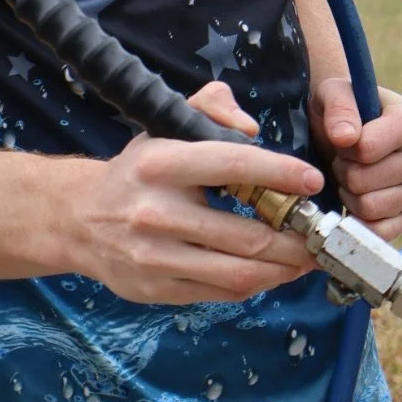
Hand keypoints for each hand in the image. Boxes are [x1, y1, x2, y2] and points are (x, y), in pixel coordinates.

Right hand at [78, 82, 323, 304]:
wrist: (80, 218)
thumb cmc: (139, 170)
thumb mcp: (166, 125)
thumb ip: (211, 108)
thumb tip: (252, 129)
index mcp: (162, 163)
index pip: (233, 164)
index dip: (279, 173)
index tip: (312, 181)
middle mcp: (157, 212)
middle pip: (246, 235)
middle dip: (295, 239)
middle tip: (321, 233)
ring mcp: (156, 258)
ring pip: (239, 273)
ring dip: (284, 269)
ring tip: (307, 258)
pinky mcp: (157, 290)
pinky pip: (221, 294)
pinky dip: (256, 284)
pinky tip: (273, 271)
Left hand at [308, 78, 401, 242]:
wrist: (352, 132)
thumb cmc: (343, 110)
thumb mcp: (333, 92)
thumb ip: (338, 107)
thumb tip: (345, 138)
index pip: (367, 148)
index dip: (343, 146)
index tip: (346, 136)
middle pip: (363, 180)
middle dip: (343, 170)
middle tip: (346, 158)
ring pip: (368, 207)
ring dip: (349, 193)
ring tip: (353, 174)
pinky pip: (377, 231)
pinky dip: (359, 217)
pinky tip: (361, 196)